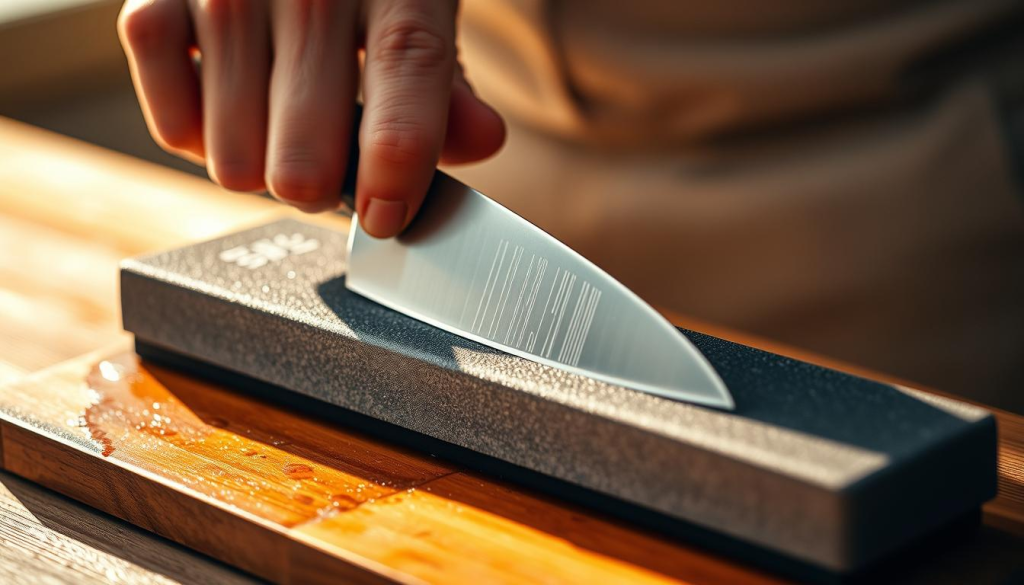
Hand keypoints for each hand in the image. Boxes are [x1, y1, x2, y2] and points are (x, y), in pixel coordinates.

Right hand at [118, 0, 504, 236]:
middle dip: (323, 189)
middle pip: (305, 160)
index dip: (398, 165)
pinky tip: (232, 106)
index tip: (388, 219)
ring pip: (236, 163)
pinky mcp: (148, 6)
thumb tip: (481, 140)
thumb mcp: (419, 16)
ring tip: (281, 127)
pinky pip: (174, 131)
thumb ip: (447, 90)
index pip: (406, 74)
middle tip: (331, 165)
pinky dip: (203, 140)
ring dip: (265, 170)